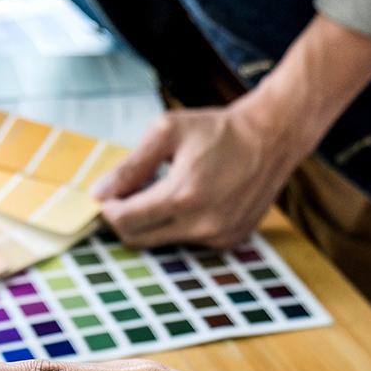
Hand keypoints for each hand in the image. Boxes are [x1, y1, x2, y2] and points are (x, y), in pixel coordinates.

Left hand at [91, 87, 318, 249]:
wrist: (272, 136)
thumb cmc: (218, 129)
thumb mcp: (166, 132)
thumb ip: (130, 165)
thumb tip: (98, 193)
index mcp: (183, 196)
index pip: (125, 221)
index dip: (109, 209)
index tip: (108, 195)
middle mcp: (202, 224)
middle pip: (140, 239)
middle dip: (126, 219)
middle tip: (129, 194)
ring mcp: (219, 236)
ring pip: (164, 241)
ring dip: (154, 221)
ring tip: (167, 188)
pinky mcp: (231, 240)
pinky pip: (191, 241)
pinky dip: (181, 224)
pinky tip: (193, 198)